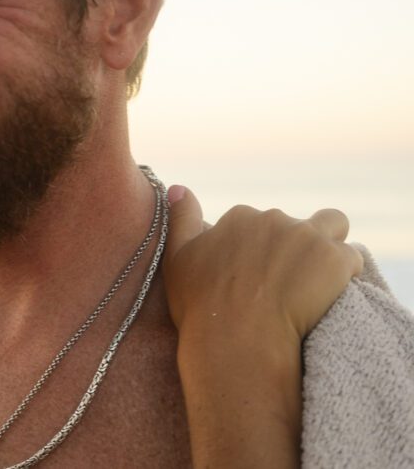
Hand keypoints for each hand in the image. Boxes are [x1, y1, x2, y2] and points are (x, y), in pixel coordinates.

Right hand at [164, 185, 361, 341]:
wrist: (238, 340)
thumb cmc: (202, 306)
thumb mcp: (176, 259)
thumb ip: (181, 219)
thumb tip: (179, 187)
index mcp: (238, 217)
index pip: (258, 222)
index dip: (260, 247)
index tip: (257, 274)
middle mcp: (273, 218)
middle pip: (293, 225)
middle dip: (293, 248)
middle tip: (285, 284)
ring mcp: (306, 236)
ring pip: (332, 227)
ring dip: (327, 246)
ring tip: (319, 278)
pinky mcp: (335, 259)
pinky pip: (351, 257)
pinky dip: (345, 273)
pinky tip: (332, 295)